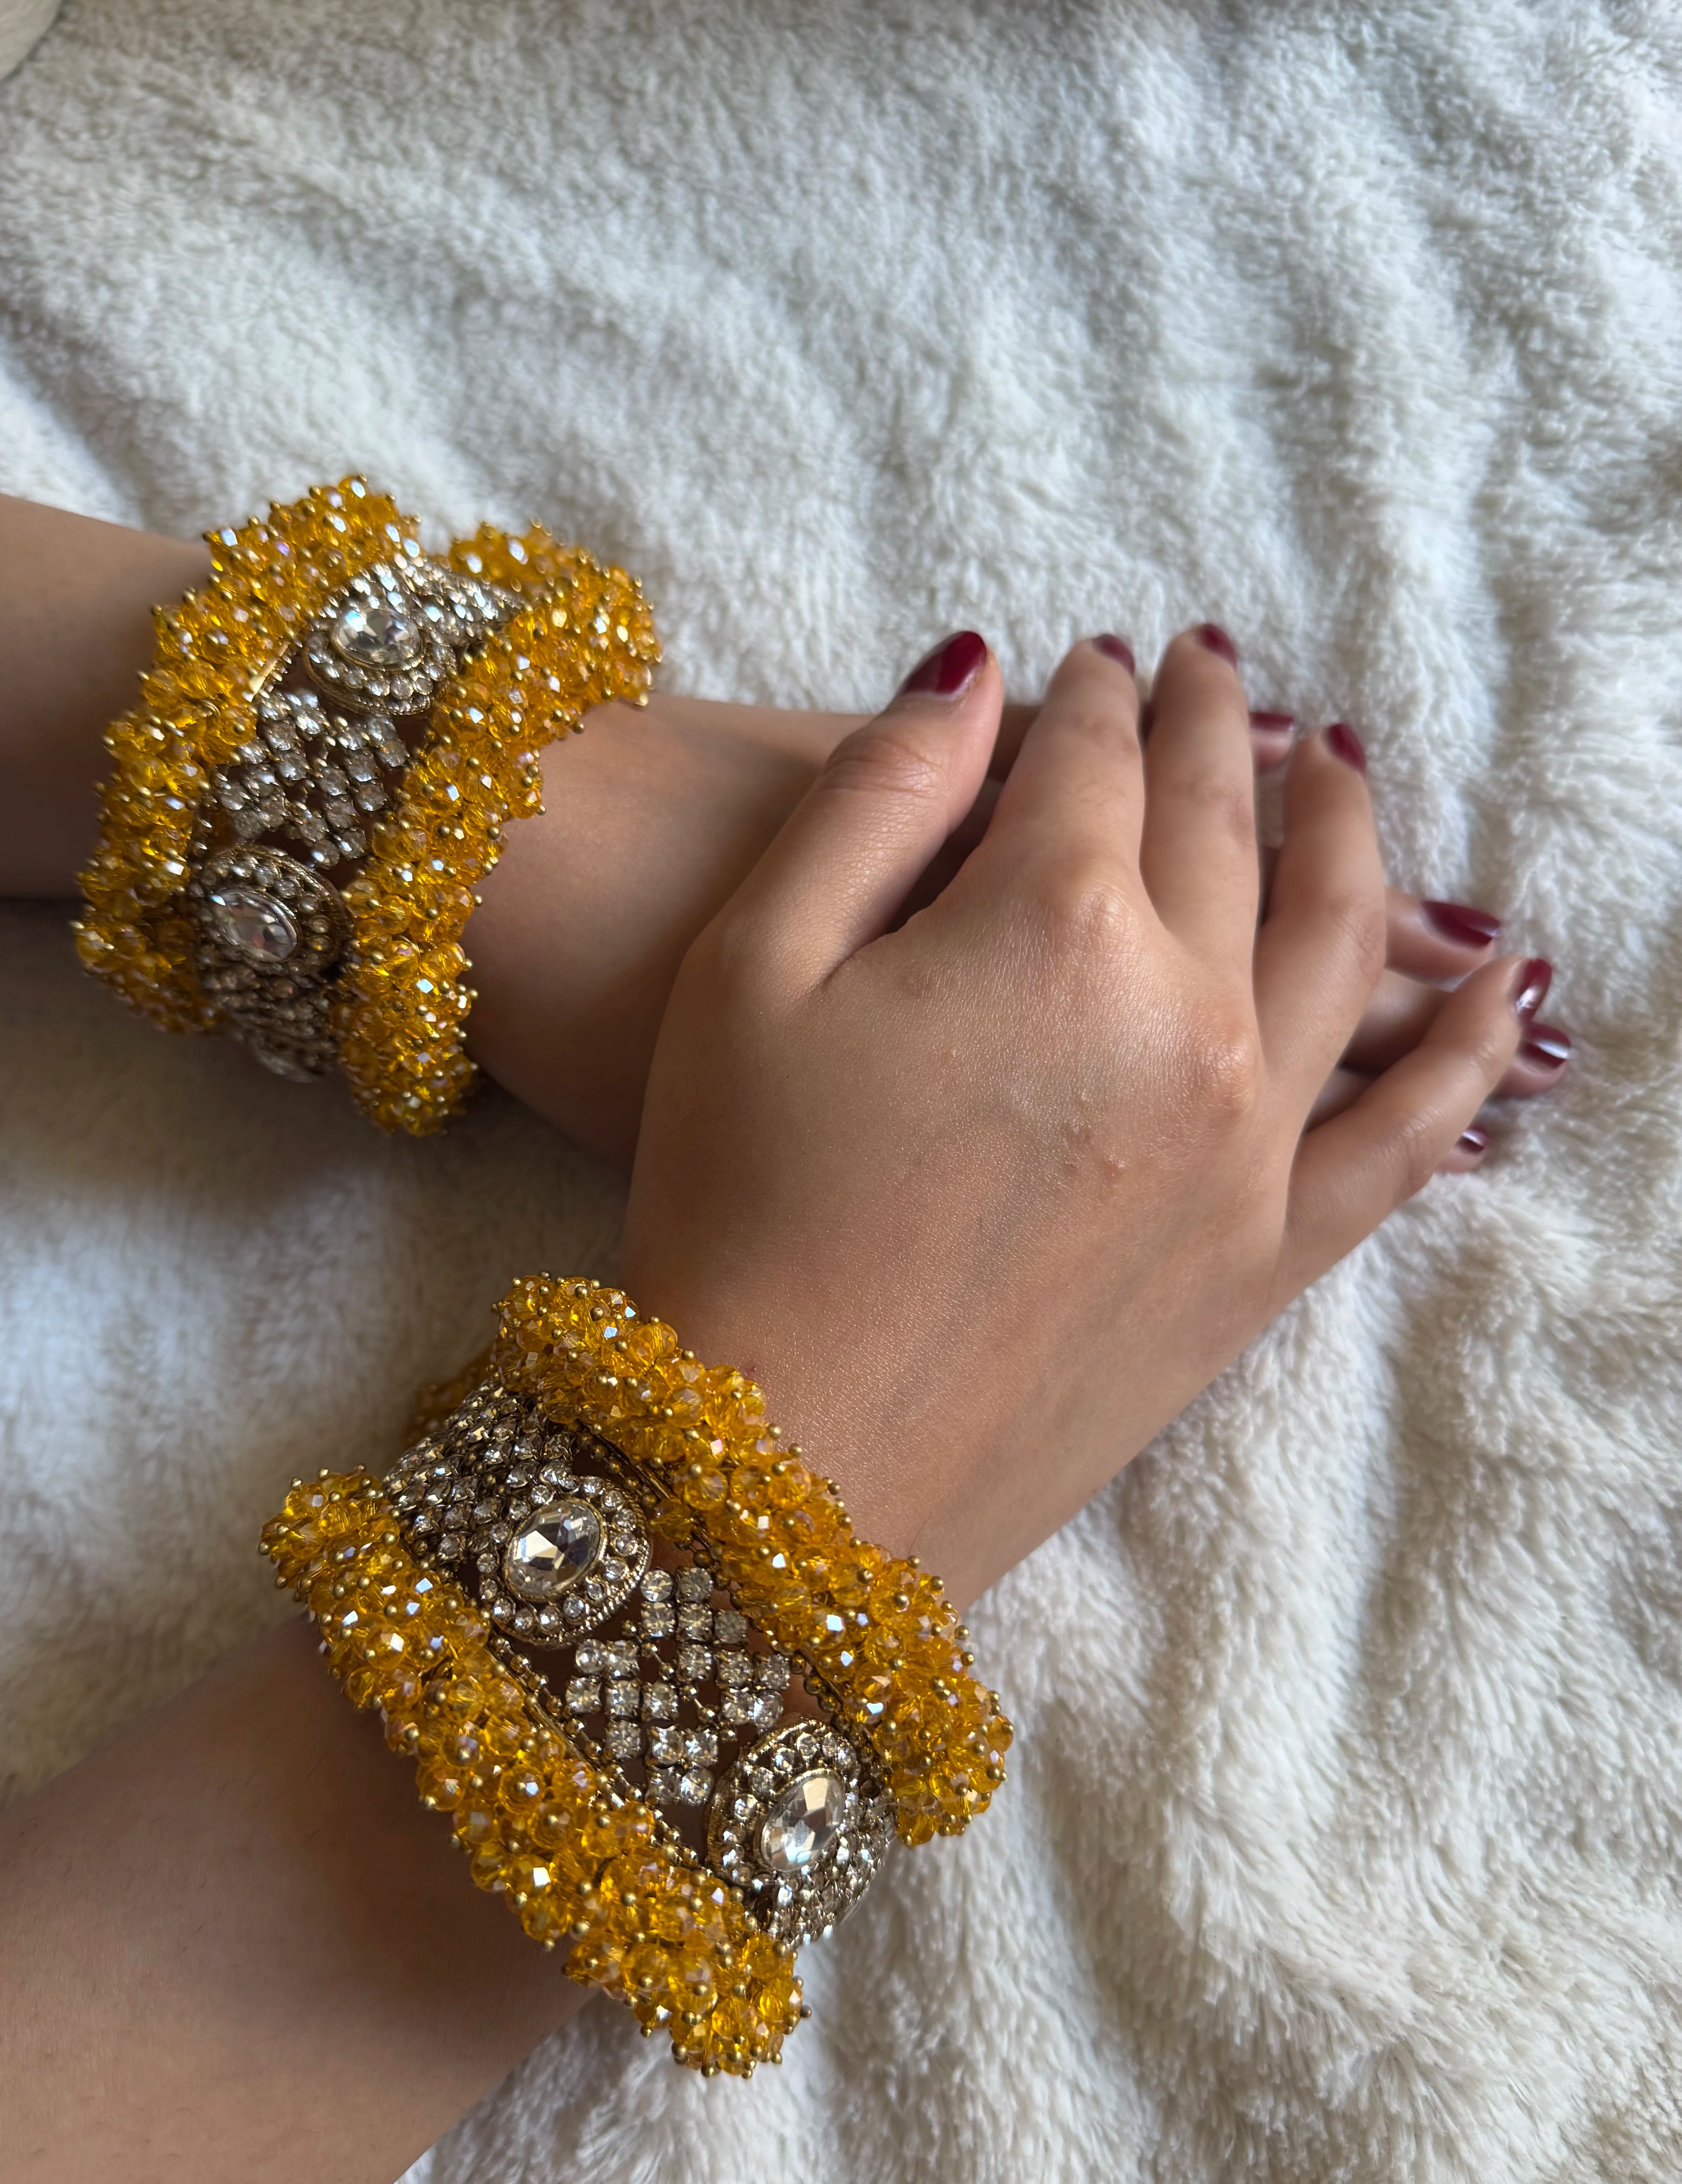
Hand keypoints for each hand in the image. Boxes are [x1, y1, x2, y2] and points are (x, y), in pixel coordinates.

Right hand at [471, 694, 1564, 1164]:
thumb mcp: (748, 969)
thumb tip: (974, 671)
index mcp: (1049, 926)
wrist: (789, 1470)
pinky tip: (1499, 996)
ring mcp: (1245, 1142)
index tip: (1092, 661)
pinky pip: (1403, 1137)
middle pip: (1223, 828)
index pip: (1093, 761)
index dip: (1089, 696)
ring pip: (1338, 944)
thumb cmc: (736, 1213)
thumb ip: (876, 798)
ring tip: (1341, 768)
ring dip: (1344, 835)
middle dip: (1214, 731)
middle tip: (1209, 672)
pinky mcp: (1263, 1257)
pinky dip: (1462, 1059)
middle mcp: (1184, 1015)